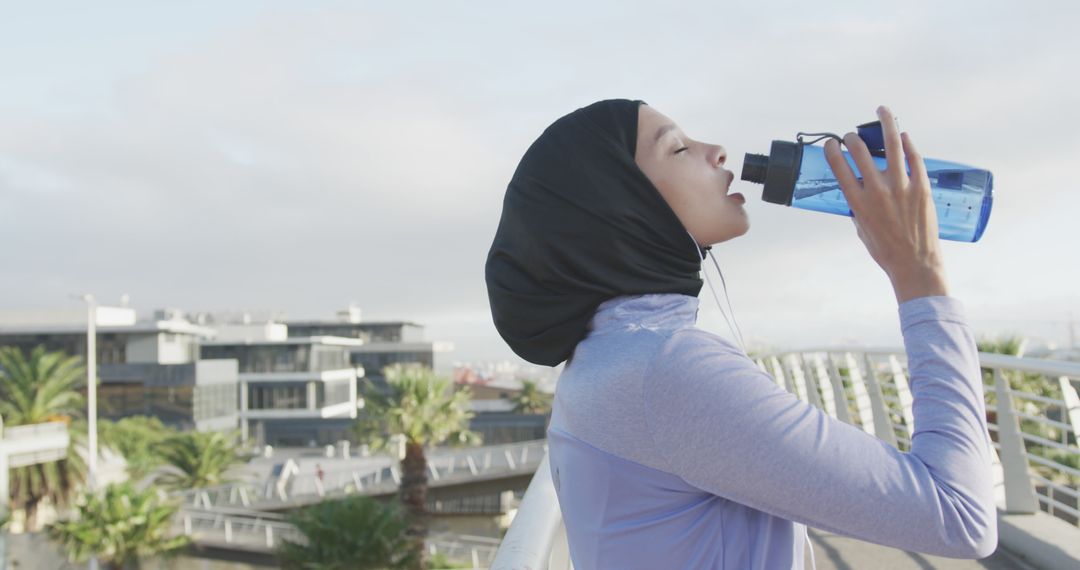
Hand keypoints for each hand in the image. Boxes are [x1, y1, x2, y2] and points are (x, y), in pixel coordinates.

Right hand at [824, 106, 948, 303]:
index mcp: (858, 203)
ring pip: (893, 145)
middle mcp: (878, 191)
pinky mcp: (922, 187)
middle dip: (853, 139)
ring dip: (886, 123)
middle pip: (861, 152)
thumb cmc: (885, 250)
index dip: (832, 150)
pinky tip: (904, 135)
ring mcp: (902, 187)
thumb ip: (859, 207)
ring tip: (883, 110)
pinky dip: (908, 143)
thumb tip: (860, 189)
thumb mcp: (861, 229)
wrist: (915, 264)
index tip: (831, 144)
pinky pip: (915, 158)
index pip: (839, 167)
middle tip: (853, 137)